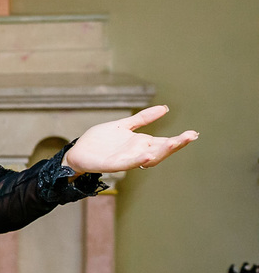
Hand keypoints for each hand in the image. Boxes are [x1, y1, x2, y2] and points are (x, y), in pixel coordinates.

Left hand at [63, 105, 197, 173]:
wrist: (79, 151)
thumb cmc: (100, 141)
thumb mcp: (124, 125)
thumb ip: (143, 118)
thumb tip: (165, 108)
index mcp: (140, 143)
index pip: (164, 142)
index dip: (179, 139)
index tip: (194, 133)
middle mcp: (136, 152)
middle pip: (160, 150)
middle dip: (176, 144)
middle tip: (190, 136)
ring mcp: (126, 159)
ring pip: (148, 158)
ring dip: (161, 152)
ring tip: (174, 143)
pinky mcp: (113, 164)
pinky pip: (128, 163)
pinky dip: (138, 159)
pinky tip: (147, 155)